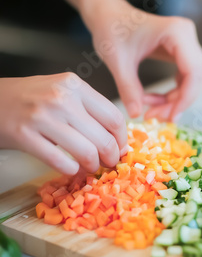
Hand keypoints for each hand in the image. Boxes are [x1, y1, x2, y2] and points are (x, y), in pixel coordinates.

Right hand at [0, 73, 126, 174]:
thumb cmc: (30, 98)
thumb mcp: (62, 91)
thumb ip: (88, 109)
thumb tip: (116, 139)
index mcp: (74, 85)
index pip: (113, 117)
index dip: (121, 139)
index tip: (120, 149)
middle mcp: (61, 98)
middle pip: (103, 138)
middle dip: (111, 157)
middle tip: (108, 164)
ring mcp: (42, 117)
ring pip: (86, 152)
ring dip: (92, 166)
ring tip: (89, 168)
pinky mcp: (25, 136)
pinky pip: (60, 162)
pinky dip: (70, 171)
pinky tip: (70, 169)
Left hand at [88, 0, 201, 121]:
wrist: (107, 14)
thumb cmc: (111, 29)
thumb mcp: (116, 61)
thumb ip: (128, 88)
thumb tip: (136, 114)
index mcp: (176, 32)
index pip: (194, 72)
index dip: (186, 98)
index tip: (169, 117)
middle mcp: (186, 36)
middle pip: (198, 78)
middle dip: (179, 102)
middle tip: (154, 116)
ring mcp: (186, 44)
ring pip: (194, 81)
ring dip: (175, 100)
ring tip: (149, 108)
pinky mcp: (181, 52)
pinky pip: (185, 79)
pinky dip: (172, 93)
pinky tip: (151, 99)